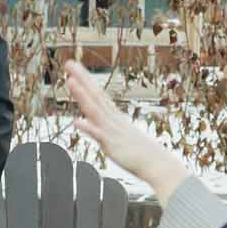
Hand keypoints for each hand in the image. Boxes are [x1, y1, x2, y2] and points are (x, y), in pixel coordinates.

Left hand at [63, 60, 189, 201]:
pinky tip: (76, 122)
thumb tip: (89, 123)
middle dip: (81, 79)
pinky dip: (88, 128)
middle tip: (68, 63)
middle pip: (94, 95)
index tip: (73, 67)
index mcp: (114, 116)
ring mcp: (111, 130)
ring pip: (94, 110)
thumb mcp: (119, 136)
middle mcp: (112, 119)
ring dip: (82, 96)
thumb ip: (103, 129)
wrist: (157, 164)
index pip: (97, 94)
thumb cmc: (139, 152)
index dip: (85, 80)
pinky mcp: (111, 145)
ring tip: (70, 81)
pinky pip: (98, 136)